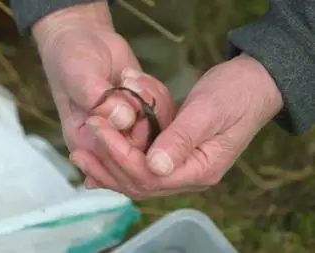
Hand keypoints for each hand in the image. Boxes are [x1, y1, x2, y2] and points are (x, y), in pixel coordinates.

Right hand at [32, 2, 173, 153]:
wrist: (84, 41)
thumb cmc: (72, 59)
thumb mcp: (78, 76)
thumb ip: (98, 99)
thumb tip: (126, 119)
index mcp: (85, 143)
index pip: (115, 160)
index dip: (129, 139)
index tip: (128, 105)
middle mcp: (108, 142)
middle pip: (143, 149)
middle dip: (144, 114)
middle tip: (129, 83)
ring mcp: (129, 130)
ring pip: (159, 132)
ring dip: (151, 99)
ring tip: (129, 77)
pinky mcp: (145, 116)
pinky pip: (166, 115)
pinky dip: (158, 94)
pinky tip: (138, 78)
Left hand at [71, 53, 283, 198]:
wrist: (253, 83)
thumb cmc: (235, 93)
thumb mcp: (209, 112)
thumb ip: (181, 140)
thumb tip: (155, 167)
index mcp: (200, 169)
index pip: (150, 175)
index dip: (119, 154)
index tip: (98, 130)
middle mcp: (188, 175)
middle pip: (138, 183)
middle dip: (106, 166)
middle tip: (77, 151)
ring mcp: (180, 167)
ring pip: (136, 177)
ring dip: (107, 165)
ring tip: (80, 154)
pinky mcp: (173, 155)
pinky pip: (140, 164)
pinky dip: (118, 159)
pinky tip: (98, 154)